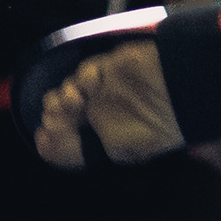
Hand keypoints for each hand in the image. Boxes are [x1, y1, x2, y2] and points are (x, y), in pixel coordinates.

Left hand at [34, 41, 181, 166]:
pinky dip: (82, 78)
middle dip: (54, 114)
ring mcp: (106, 90)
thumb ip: (78, 151)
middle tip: (55, 118)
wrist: (177, 94)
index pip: (69, 136)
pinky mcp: (110, 68)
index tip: (42, 137)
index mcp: (106, 136)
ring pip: (70, 89)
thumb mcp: (116, 152)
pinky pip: (85, 71)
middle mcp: (103, 113)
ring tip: (74, 102)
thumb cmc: (155, 129)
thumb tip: (43, 150)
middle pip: (64, 111)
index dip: (52, 137)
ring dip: (64, 96)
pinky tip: (91, 87)